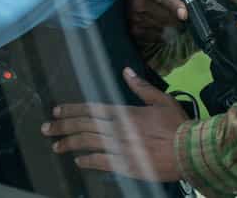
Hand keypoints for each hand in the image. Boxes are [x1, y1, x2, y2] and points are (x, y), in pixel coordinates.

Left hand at [41, 67, 188, 181]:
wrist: (190, 151)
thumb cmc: (178, 125)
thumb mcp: (161, 100)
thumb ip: (141, 86)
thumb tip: (126, 71)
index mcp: (125, 112)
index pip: (91, 109)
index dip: (72, 110)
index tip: (57, 111)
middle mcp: (118, 129)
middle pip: (84, 125)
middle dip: (62, 126)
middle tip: (46, 128)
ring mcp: (120, 148)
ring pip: (88, 143)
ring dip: (69, 143)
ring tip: (56, 145)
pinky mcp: (126, 165)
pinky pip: (101, 162)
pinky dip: (87, 161)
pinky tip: (78, 161)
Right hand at [124, 0, 186, 48]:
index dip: (174, 5)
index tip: (184, 14)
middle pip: (165, 15)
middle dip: (179, 18)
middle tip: (187, 15)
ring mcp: (133, 15)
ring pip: (162, 26)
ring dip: (172, 24)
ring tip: (175, 18)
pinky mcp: (133, 27)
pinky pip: (155, 35)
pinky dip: (163, 32)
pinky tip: (164, 24)